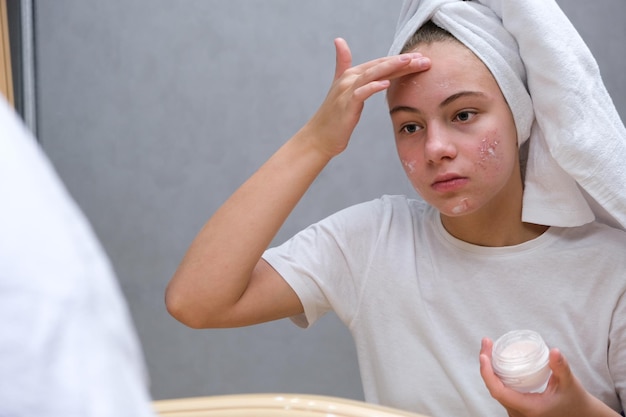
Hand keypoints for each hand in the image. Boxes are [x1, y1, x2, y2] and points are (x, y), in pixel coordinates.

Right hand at [302, 38, 429, 157]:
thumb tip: (340, 41)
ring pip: (371, 75)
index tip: (422, 59)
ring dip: (391, 67)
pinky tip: (386, 83)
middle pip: (379, 66)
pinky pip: (360, 94)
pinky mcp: (345, 106)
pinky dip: (373, 87)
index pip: (380, 63)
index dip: (401, 60)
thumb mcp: (342, 89)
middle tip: (424, 59)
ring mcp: (346, 92)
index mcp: (352, 74)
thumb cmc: (334, 117)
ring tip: (409, 62)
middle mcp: (348, 79)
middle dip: (402, 62)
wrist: (320, 138)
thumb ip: (343, 64)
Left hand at [479, 338, 618, 416]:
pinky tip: (494, 361)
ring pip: (496, 390)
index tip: (484, 355)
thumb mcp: (570, 383)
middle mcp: (519, 413)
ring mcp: (517, 412)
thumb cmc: (575, 401)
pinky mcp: (518, 408)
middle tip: (486, 343)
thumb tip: (554, 351)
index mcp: (528, 408)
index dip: (487, 372)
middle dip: (486, 364)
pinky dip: (495, 376)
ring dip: (489, 369)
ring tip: (488, 348)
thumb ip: (561, 367)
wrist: (581, 416)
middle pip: (493, 388)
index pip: (498, 391)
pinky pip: (501, 392)